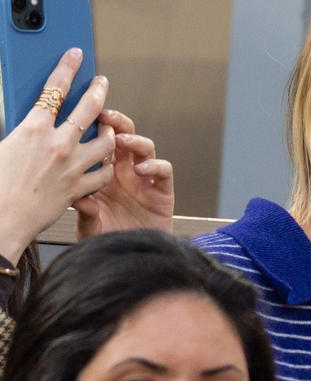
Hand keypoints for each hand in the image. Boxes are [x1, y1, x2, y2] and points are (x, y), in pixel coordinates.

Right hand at [0, 49, 114, 264]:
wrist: (1, 222)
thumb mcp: (0, 148)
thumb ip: (19, 131)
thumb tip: (27, 123)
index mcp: (32, 130)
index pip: (55, 89)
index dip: (68, 68)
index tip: (76, 56)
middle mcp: (58, 145)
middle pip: (89, 108)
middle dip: (99, 90)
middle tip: (103, 82)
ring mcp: (73, 166)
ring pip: (105, 140)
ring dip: (109, 129)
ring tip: (109, 125)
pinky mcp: (79, 188)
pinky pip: (104, 172)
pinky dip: (107, 164)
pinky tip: (106, 159)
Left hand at [73, 109, 173, 238]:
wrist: (131, 264)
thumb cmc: (108, 242)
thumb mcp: (89, 228)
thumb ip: (85, 213)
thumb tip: (77, 198)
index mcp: (104, 175)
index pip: (100, 144)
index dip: (94, 130)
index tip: (80, 119)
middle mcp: (125, 173)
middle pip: (124, 137)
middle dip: (117, 124)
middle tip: (106, 116)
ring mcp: (145, 180)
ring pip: (145, 148)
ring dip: (135, 141)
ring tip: (122, 141)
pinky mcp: (162, 192)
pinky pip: (163, 170)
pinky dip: (155, 166)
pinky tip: (142, 170)